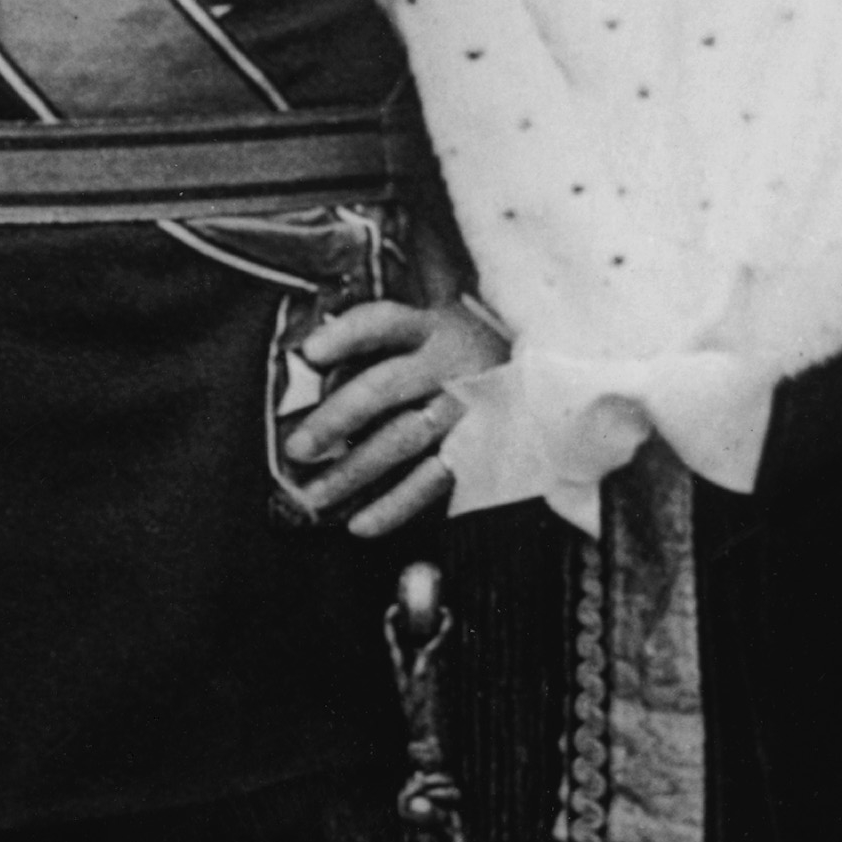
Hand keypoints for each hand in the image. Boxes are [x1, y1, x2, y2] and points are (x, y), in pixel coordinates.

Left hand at [281, 295, 507, 542]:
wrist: (544, 373)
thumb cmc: (469, 345)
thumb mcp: (439, 317)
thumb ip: (386, 326)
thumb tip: (316, 343)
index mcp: (432, 327)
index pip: (383, 323)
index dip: (346, 335)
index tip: (309, 352)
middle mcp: (448, 365)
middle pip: (383, 387)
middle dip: (336, 418)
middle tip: (296, 448)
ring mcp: (465, 409)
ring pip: (403, 439)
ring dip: (354, 471)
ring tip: (314, 495)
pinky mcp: (479, 449)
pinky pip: (433, 480)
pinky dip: (395, 505)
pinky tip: (360, 524)